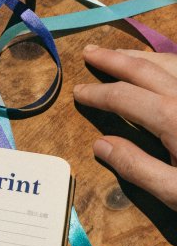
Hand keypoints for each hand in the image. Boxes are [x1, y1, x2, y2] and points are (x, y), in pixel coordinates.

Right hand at [74, 45, 176, 208]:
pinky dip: (171, 62)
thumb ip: (137, 168)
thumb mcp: (176, 192)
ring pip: (171, 61)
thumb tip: (101, 145)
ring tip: (120, 54)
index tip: (79, 93)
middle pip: (145, 68)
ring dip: (141, 55)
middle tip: (90, 52)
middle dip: (115, 59)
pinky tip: (164, 66)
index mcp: (172, 118)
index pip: (124, 98)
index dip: (98, 94)